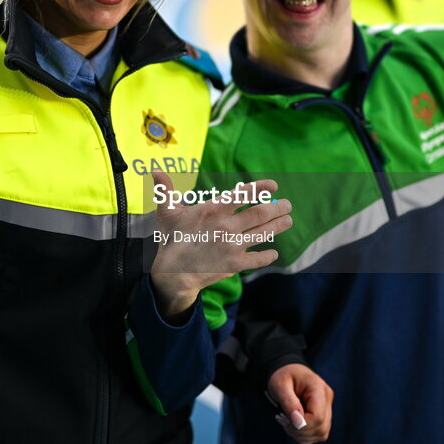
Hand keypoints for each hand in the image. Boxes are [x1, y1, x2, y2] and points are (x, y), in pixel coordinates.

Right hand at [150, 172, 292, 318]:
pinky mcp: (234, 264)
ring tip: (288, 220)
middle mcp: (226, 226)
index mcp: (213, 210)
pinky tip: (274, 252)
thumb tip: (155, 170)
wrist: (173, 273)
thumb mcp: (167, 212)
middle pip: (260, 214)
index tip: (274, 186)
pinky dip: (268, 255)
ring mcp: (232, 246)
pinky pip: (258, 259)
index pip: (243, 194)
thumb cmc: (172, 239)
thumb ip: (165, 190)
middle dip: (278, 208)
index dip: (261, 188)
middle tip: (288, 205)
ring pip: (263, 233)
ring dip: (279, 226)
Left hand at [267, 363, 332, 443]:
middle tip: (281, 419)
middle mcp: (327, 398)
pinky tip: (292, 424)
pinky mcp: (324, 417)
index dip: (301, 424)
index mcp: (318, 387)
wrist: (287, 372)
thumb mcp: (280, 385)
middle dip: (299, 430)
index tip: (283, 418)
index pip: (317, 416)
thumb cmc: (282, 377)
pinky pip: (317, 434)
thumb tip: (298, 422)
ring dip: (301, 434)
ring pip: (321, 434)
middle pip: (321, 427)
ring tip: (286, 421)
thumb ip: (289, 402)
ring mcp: (328, 408)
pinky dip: (303, 435)